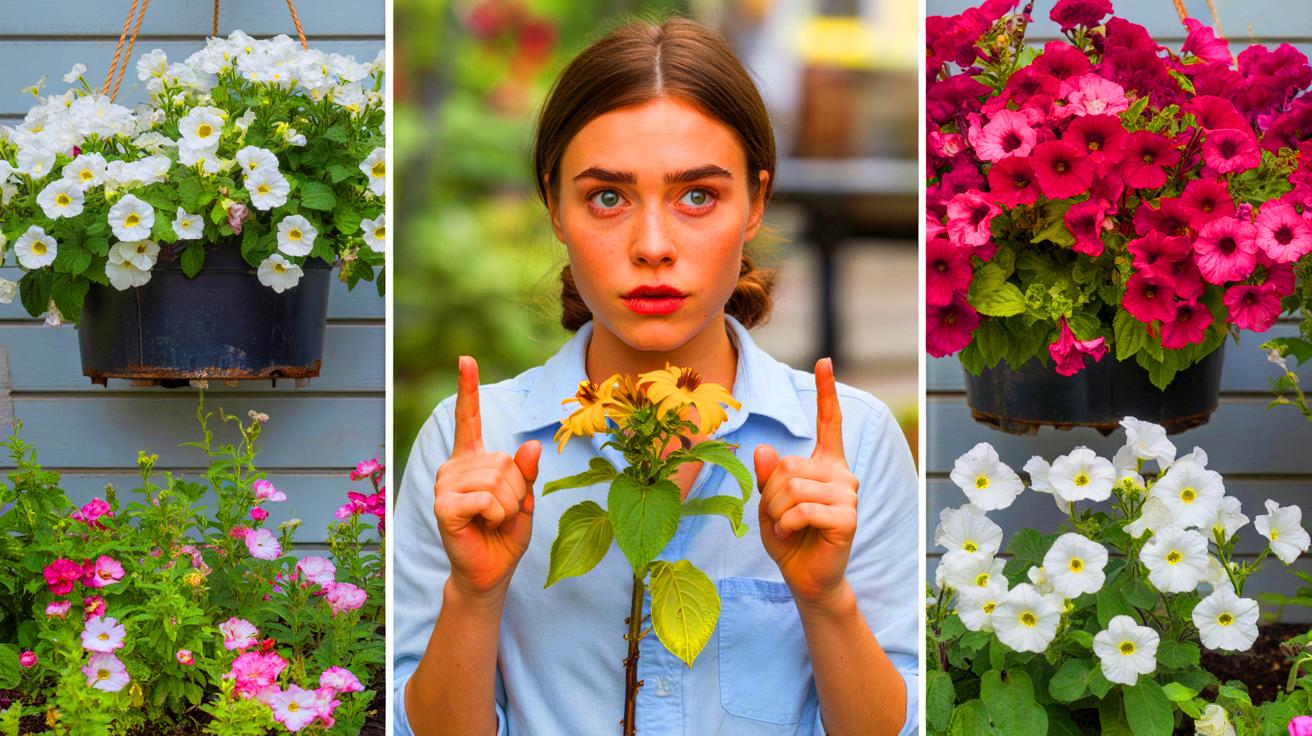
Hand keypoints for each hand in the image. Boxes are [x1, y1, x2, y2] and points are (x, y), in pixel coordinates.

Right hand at [433, 356, 541, 598]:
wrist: (490, 572)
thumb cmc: (505, 534)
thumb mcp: (524, 498)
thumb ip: (527, 472)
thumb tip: (531, 446)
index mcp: (473, 459)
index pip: (469, 417)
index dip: (467, 388)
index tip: (465, 359)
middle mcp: (455, 466)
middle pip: (505, 461)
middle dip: (517, 490)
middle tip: (503, 512)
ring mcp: (445, 485)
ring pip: (498, 479)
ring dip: (508, 505)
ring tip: (493, 519)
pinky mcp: (443, 505)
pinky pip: (485, 498)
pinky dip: (497, 514)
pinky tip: (484, 524)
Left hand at [754, 358, 858, 606]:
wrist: (805, 577)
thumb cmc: (789, 537)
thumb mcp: (769, 503)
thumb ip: (768, 476)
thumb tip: (764, 449)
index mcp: (825, 465)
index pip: (829, 422)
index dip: (826, 392)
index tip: (825, 360)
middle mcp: (842, 474)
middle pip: (788, 465)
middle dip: (769, 494)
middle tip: (776, 517)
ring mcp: (848, 495)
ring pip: (793, 487)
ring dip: (776, 511)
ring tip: (785, 527)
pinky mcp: (848, 517)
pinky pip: (804, 509)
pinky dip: (787, 525)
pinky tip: (793, 535)